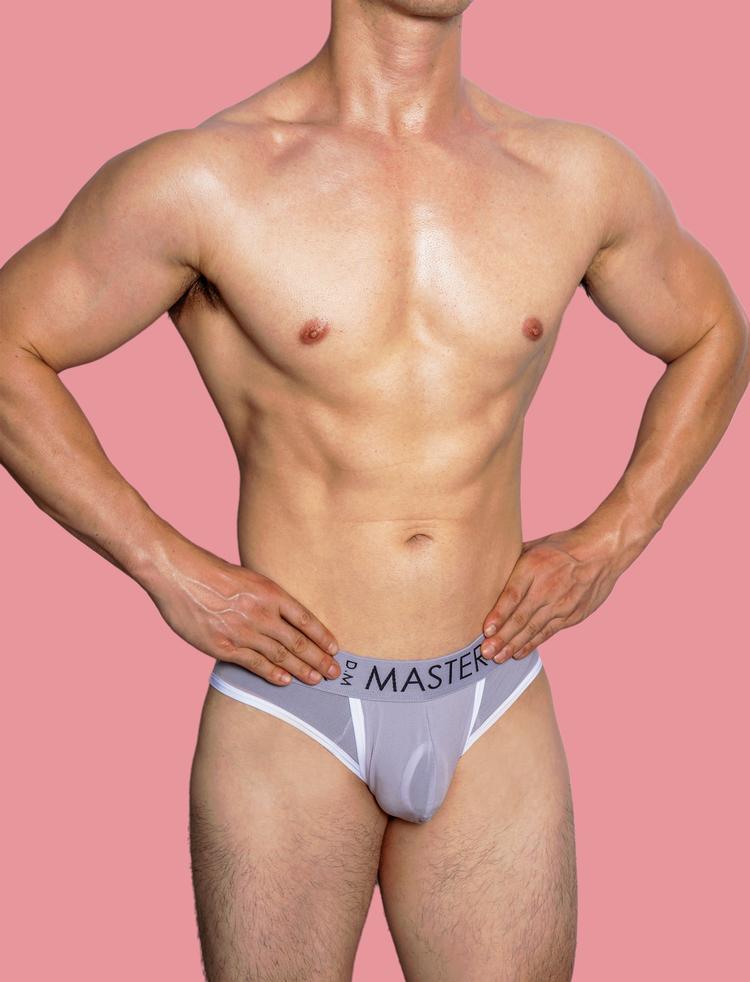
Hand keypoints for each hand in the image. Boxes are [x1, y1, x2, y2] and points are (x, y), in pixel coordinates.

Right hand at [142, 537, 340, 685]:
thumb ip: (266, 597)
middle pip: (298, 641)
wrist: (180, 575)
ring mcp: (243, 631)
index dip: (322, 636)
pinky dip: (272, 674)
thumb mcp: (249, 577)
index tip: (335, 648)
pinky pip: (254, 664)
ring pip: (280, 655)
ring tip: (316, 679)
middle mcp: (261, 613)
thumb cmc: (211, 572)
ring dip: (301, 670)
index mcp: (270, 592)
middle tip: (334, 672)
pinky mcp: (224, 646)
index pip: (306, 619)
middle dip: (319, 659)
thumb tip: (283, 616)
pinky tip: (285, 681)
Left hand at [481, 526, 622, 662]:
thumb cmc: (562, 547)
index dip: (498, 615)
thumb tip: (488, 569)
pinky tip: (518, 653)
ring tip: (498, 658)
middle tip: (486, 652)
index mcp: (534, 567)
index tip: (486, 630)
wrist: (602, 552)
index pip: (512, 595)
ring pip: (534, 629)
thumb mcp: (535, 545)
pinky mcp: (573, 615)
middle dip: (502, 638)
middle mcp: (547, 588)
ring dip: (514, 645)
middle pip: (521, 617)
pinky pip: (548, 632)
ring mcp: (562, 604)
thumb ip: (513, 560)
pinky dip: (532, 644)